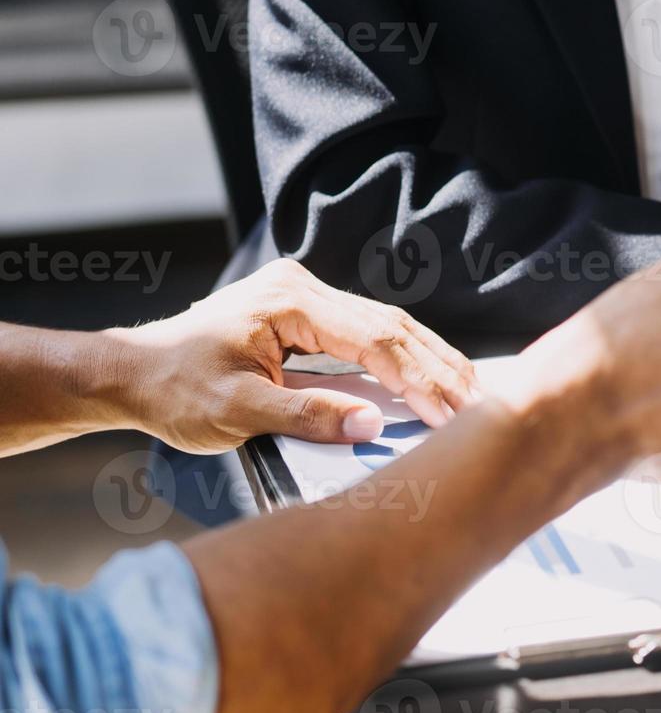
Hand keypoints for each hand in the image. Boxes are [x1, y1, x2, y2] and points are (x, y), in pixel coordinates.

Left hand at [108, 259, 480, 452]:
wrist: (130, 373)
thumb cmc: (173, 390)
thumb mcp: (236, 411)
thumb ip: (307, 415)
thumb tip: (371, 425)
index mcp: (290, 301)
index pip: (376, 338)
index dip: (419, 378)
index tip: (452, 413)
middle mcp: (303, 288)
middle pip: (392, 326)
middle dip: (438, 368)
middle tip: (479, 405)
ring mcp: (306, 297)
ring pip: (388, 326)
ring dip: (429, 362)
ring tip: (468, 394)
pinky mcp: (307, 315)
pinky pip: (369, 334)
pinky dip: (404, 360)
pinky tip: (430, 379)